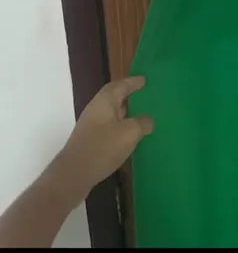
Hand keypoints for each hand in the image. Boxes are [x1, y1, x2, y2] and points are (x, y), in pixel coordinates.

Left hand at [58, 77, 153, 203]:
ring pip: (111, 114)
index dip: (133, 82)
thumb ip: (142, 123)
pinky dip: (121, 127)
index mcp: (104, 102)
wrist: (74, 173)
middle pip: (114, 97)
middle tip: (144, 96)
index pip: (120, 85)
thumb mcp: (129, 133)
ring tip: (141, 116)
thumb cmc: (103, 147)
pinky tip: (129, 137)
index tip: (145, 80)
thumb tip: (148, 120)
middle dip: (128, 95)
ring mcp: (91, 126)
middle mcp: (96, 110)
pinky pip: (109, 127)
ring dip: (125, 113)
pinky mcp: (90, 140)